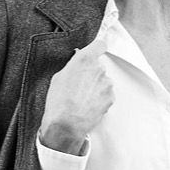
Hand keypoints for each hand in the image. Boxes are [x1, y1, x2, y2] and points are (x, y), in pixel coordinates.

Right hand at [39, 35, 114, 152]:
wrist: (66, 125)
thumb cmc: (59, 102)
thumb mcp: (59, 77)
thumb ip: (73, 66)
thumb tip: (78, 64)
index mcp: (85, 59)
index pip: (99, 44)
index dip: (96, 49)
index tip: (95, 52)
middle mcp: (99, 68)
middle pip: (99, 66)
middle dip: (92, 74)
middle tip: (80, 85)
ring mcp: (107, 83)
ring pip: (103, 81)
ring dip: (96, 87)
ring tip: (83, 99)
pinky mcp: (110, 97)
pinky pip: (106, 94)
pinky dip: (100, 99)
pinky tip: (88, 106)